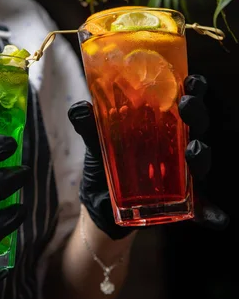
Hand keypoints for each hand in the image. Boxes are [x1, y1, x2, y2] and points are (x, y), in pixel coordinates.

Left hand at [68, 74, 227, 239]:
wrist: (100, 202)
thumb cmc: (104, 163)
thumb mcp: (96, 143)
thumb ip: (89, 126)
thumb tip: (79, 108)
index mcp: (162, 124)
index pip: (184, 100)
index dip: (194, 88)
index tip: (191, 80)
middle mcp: (177, 145)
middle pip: (198, 125)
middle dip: (197, 113)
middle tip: (186, 106)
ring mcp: (182, 174)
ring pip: (201, 161)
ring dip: (202, 155)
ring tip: (193, 149)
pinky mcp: (182, 202)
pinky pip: (204, 208)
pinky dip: (213, 213)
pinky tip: (219, 218)